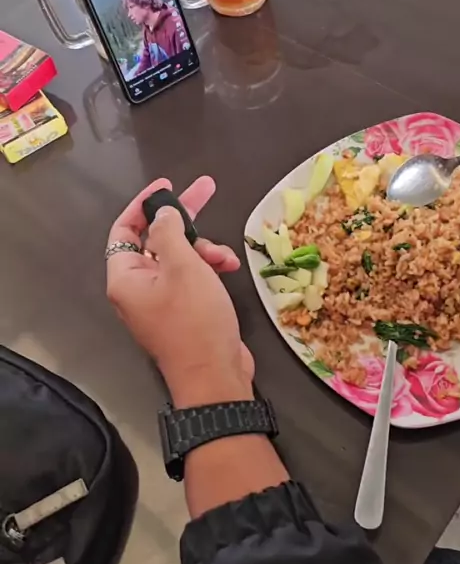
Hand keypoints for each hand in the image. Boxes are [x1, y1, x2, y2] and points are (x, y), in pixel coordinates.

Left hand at [106, 176, 253, 406]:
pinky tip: (230, 267)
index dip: (144, 205)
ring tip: (225, 255)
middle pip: (156, 240)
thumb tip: (164, 214)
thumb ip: (170, 233)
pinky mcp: (184, 310)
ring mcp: (161, 300)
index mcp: (126, 278)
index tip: (167, 186)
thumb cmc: (194, 319)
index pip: (124, 229)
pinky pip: (192, 277)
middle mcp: (138, 288)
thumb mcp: (183, 267)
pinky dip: (209, 268)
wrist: (216, 377)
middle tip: (206, 189)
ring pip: (179, 257)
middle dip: (183, 218)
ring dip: (204, 248)